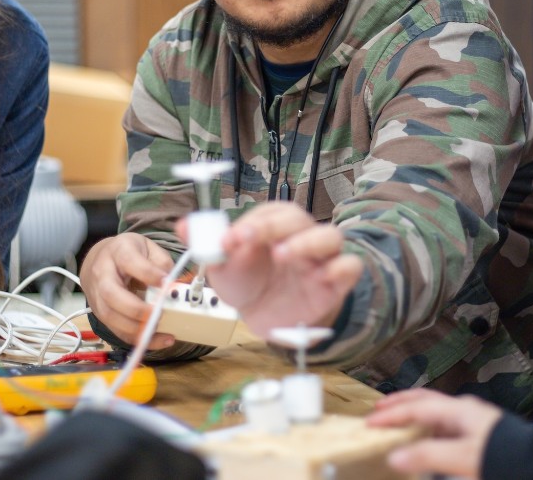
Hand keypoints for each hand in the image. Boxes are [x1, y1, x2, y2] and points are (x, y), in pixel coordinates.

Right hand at [79, 232, 176, 348]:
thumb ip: (162, 263)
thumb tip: (173, 284)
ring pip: (110, 317)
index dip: (148, 274)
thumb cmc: (128, 253)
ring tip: (160, 330)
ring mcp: (97, 296)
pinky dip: (137, 339)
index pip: (129, 261)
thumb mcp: (148, 248)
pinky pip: (116, 330)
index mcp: (118, 252)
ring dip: (137, 328)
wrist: (100, 259)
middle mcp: (102, 274)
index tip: (166, 283)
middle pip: (111, 294)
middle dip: (136, 308)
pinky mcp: (100, 313)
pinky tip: (156, 339)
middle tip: (159, 313)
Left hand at [182, 202, 362, 337]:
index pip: (268, 213)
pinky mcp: (336, 283)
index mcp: (273, 226)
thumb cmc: (249, 283)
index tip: (228, 240)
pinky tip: (323, 277)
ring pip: (330, 236)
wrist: (268, 318)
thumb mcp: (223, 267)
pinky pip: (350, 266)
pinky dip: (341, 268)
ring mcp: (320, 259)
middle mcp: (299, 235)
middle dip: (271, 227)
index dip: (249, 223)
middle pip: (297, 218)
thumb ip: (207, 245)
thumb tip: (182, 226)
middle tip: (245, 242)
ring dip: (307, 242)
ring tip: (282, 255)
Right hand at [367, 388, 503, 478]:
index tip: (369, 423)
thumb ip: (428, 456)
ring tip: (398, 420)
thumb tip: (395, 456)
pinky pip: (445, 422)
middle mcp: (464, 409)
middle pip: (424, 399)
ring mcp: (472, 419)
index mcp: (458, 410)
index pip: (416, 408)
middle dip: (400, 403)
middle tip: (379, 410)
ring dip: (413, 412)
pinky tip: (427, 436)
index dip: (391, 415)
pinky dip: (427, 424)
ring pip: (435, 409)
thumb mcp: (462, 458)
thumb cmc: (502, 456)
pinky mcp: (478, 432)